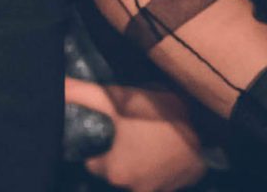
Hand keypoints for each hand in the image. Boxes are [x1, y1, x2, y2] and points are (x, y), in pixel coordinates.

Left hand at [65, 78, 207, 191]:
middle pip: (114, 172)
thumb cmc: (157, 114)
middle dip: (118, 155)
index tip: (106, 131)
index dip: (97, 146)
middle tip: (127, 132)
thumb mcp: (116, 98)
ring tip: (145, 141)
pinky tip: (163, 151)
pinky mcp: (177, 190)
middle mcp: (131, 188)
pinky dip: (159, 170)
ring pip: (137, 177)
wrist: (208, 126)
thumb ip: (82, 93)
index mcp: (112, 171)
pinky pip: (160, 182)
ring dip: (138, 163)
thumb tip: (57, 85)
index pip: (92, 162)